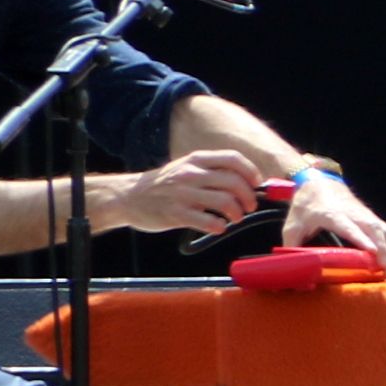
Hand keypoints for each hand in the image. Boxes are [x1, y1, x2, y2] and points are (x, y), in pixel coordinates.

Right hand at [102, 147, 267, 238]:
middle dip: (249, 197)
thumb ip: (213, 172)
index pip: (233, 159)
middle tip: (249, 207)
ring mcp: (182, 194)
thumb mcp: (186, 168)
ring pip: (226, 202)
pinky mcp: (176, 214)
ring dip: (237, 213)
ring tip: (235, 218)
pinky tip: (218, 227)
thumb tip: (249, 183)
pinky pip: (209, 222)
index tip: (257, 184)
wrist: (128, 196)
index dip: (251, 172)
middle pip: (234, 182)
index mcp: (196, 160)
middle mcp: (190, 174)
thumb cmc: (165, 184)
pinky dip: (220, 226)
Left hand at [281, 172, 385, 277]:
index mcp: (332, 214)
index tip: (372, 252)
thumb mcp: (291, 226)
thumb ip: (291, 248)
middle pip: (375, 231)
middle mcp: (354, 214)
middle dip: (385, 252)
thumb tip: (292, 274)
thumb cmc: (305, 206)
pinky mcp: (373, 219)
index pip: (349, 227)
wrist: (319, 182)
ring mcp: (367, 216)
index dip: (361, 239)